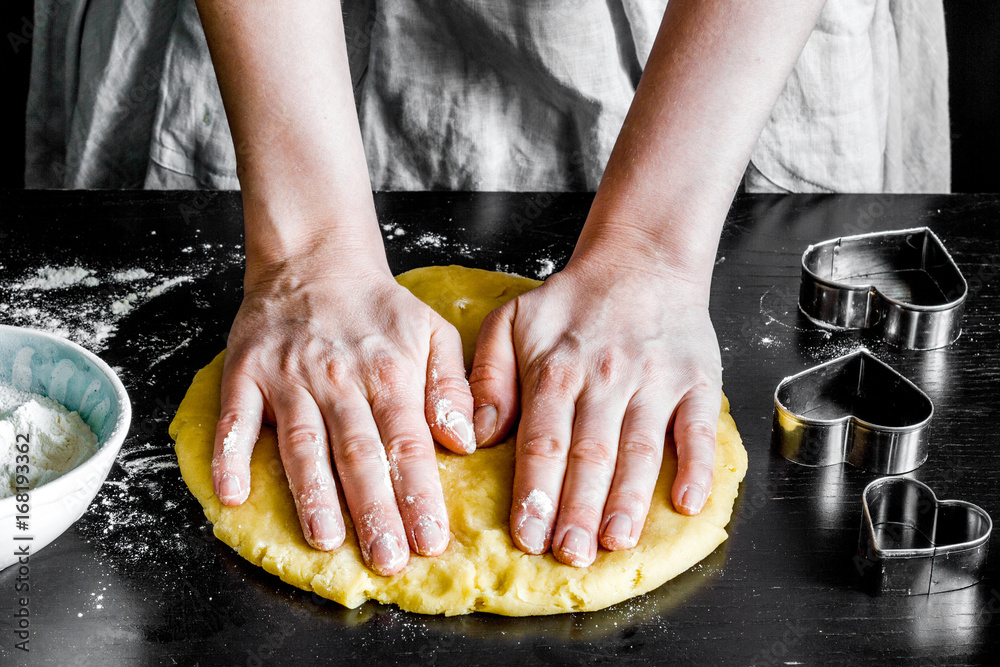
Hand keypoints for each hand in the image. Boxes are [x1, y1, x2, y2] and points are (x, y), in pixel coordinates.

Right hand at [210, 263, 475, 575]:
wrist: (316, 260)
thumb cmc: (380, 309)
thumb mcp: (433, 332)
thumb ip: (452, 387)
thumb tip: (463, 441)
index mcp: (391, 374)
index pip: (407, 446)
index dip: (418, 497)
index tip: (430, 542)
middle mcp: (340, 379)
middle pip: (358, 454)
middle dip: (374, 511)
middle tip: (385, 560)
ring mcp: (289, 376)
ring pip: (303, 443)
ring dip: (313, 494)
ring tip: (326, 540)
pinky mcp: (246, 373)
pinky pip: (236, 419)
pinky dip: (230, 456)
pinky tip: (233, 495)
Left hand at [469, 260, 720, 566]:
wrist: (640, 263)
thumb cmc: (570, 303)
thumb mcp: (511, 322)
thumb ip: (488, 377)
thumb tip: (481, 436)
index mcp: (557, 369)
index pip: (543, 441)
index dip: (536, 492)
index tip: (528, 535)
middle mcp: (606, 378)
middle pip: (590, 454)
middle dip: (578, 509)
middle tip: (569, 555)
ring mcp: (656, 382)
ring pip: (641, 449)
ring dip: (628, 499)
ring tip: (616, 541)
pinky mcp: (697, 383)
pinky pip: (699, 430)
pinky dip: (696, 467)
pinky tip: (686, 504)